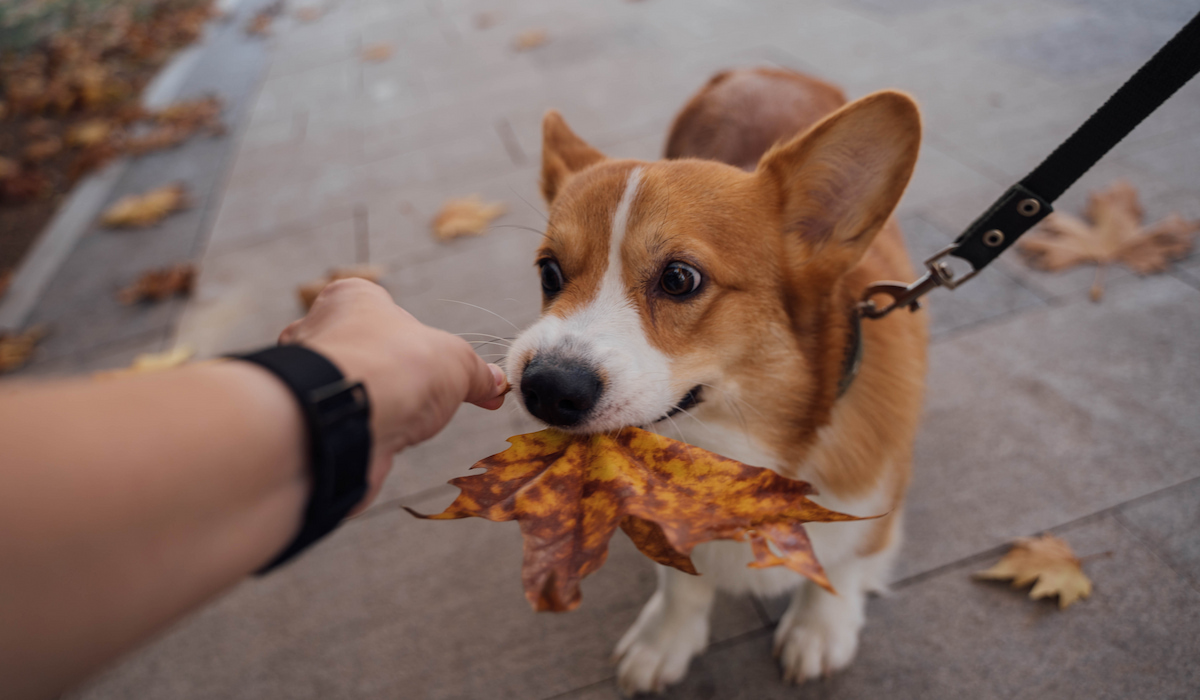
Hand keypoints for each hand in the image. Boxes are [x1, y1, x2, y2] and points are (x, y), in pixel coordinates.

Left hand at [278, 278, 507, 508]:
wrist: (345, 420)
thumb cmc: (393, 368)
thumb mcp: (456, 363)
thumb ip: (476, 373)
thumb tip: (494, 383)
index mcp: (351, 300)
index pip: (381, 308)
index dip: (413, 334)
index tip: (440, 361)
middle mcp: (318, 334)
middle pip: (363, 351)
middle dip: (394, 374)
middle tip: (423, 395)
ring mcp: (306, 380)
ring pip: (347, 391)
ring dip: (376, 407)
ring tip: (403, 421)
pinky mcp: (304, 423)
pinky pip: (335, 426)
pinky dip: (358, 436)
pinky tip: (379, 443)